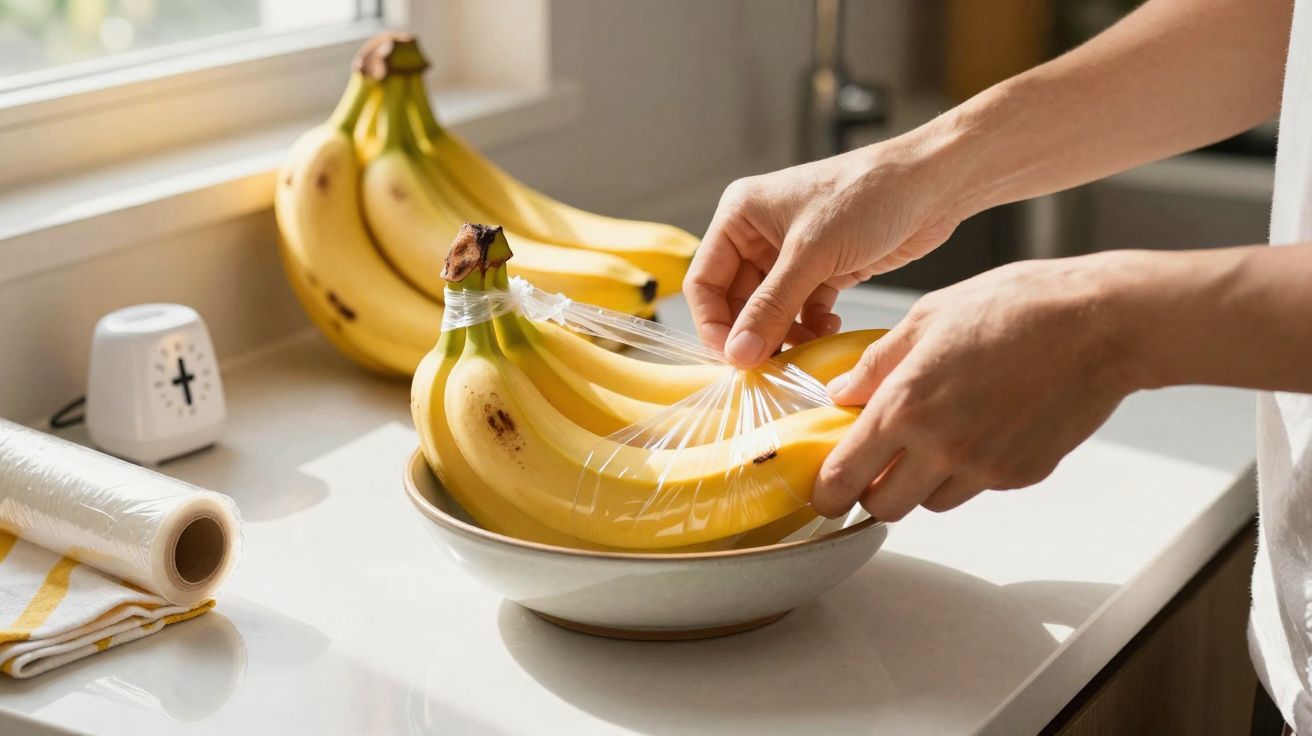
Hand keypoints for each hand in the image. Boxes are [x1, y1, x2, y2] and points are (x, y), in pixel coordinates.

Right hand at [684, 136, 964, 366]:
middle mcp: (759, 233)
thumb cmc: (869, 196)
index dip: (714, 324)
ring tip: (807, 348)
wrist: (933, 184)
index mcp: (740, 214)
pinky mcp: (823, 268)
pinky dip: (810, 326)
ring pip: (770, 310)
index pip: (704, 281)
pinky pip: (801, 310)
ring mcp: (791, 253)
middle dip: (754, 334)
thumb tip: (737, 354)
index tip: (735, 359)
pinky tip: (829, 329)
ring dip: (784, 335)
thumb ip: (771, 307)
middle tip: (771, 364)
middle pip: (736, 300)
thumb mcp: (812, 254)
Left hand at [811, 253, 1143, 520]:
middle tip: (876, 465)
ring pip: (930, 503)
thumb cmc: (1013, 306)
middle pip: (883, 507)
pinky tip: (981, 427)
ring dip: (920, 483)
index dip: (826, 491)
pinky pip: (976, 488)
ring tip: (935, 437)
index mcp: (905, 406)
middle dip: (871, 492)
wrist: (1098, 322)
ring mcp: (984, 467)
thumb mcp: (927, 317)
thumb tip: (839, 394)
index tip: (822, 490)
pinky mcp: (1021, 475)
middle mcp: (940, 447)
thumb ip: (876, 364)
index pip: (844, 476)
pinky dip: (967, 471)